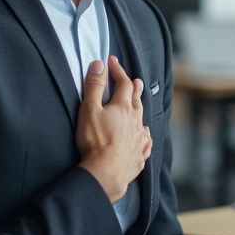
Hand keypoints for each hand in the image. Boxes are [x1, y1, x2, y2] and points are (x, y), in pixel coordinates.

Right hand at [76, 56, 152, 202]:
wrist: (106, 173)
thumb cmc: (95, 141)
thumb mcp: (89, 109)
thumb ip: (94, 86)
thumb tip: (99, 64)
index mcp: (123, 108)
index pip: (123, 83)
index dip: (118, 71)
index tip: (113, 61)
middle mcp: (135, 121)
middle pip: (137, 101)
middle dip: (135, 89)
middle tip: (136, 81)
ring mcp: (139, 140)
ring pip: (142, 120)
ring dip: (140, 110)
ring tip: (140, 106)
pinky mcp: (139, 156)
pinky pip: (145, 143)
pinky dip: (145, 137)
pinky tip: (145, 138)